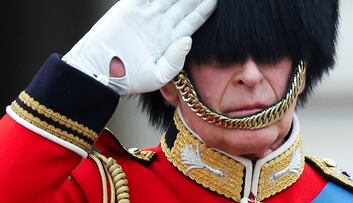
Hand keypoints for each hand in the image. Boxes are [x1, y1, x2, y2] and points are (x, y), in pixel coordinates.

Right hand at [62, 0, 216, 94]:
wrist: (99, 71)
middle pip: (184, 4)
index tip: (215, 0)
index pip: (192, 20)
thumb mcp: (157, 76)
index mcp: (170, 41)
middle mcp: (160, 25)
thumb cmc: (128, 79)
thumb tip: (188, 40)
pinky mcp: (130, 8)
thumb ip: (175, 60)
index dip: (204, 9)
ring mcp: (146, 15)